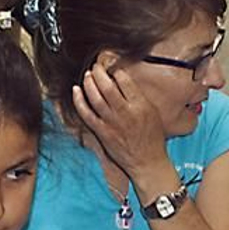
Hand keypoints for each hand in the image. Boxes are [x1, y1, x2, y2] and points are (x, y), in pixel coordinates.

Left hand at [72, 62, 169, 179]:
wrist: (147, 162)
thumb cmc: (152, 138)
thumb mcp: (152, 112)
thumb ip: (139, 97)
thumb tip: (124, 81)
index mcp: (140, 105)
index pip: (124, 79)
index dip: (115, 70)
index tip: (112, 67)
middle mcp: (125, 112)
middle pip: (107, 86)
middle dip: (99, 72)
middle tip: (96, 66)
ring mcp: (112, 123)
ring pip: (95, 97)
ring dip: (89, 83)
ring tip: (88, 75)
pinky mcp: (102, 132)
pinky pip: (86, 114)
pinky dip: (79, 101)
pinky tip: (76, 90)